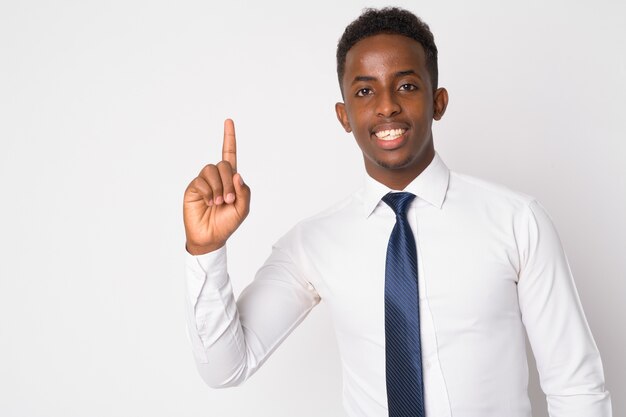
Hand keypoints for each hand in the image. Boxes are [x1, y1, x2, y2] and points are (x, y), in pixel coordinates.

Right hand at [183, 119, 250, 254]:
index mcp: (230, 179)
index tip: (228, 121)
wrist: (210, 237)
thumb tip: (238, 175)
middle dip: (228, 182)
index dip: (229, 138)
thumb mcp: (243, 209)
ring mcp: (204, 181)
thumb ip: (244, 192)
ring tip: (218, 203)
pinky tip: (207, 202)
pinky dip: (207, 192)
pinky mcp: (193, 187)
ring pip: (211, 170)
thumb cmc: (227, 223)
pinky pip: (201, 181)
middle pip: (223, 164)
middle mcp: (217, 177)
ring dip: (218, 188)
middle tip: (228, 200)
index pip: (229, 154)